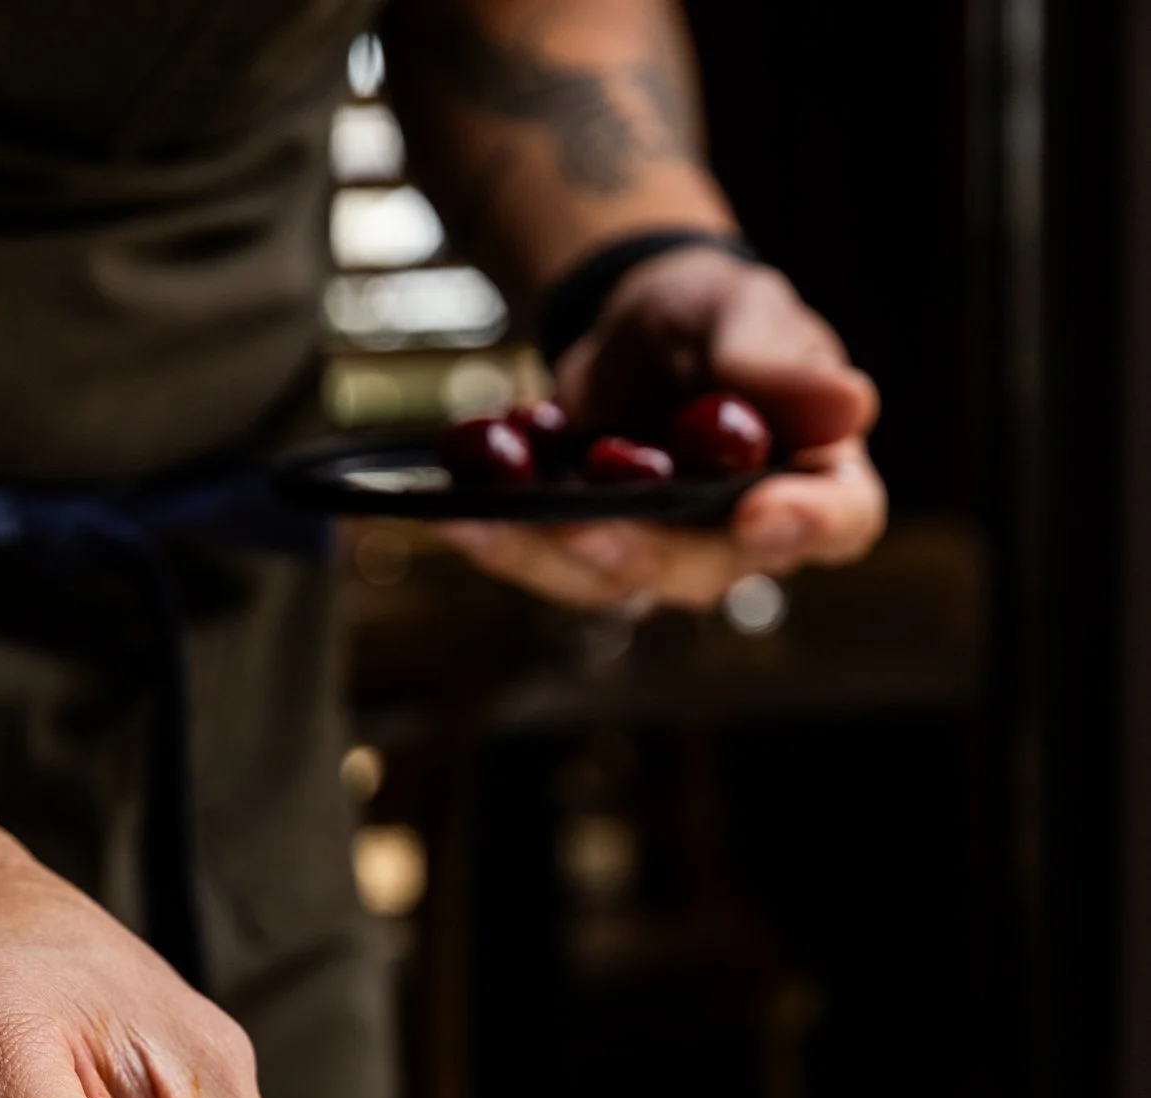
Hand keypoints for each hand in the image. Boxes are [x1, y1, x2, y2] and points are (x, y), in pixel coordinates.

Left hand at [436, 244, 885, 611]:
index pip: (839, 519)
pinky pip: (552, 566)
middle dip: (641, 550)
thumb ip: (776, 360)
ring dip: (549, 557)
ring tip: (485, 520)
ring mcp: (668, 557)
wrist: (637, 326)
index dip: (807, 527)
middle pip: (708, 568)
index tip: (763, 513)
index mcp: (818, 478)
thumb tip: (848, 403)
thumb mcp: (744, 311)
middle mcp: (748, 538)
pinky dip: (502, 542)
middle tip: (585, 525)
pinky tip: (455, 519)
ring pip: (616, 582)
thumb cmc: (716, 317)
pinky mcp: (598, 556)